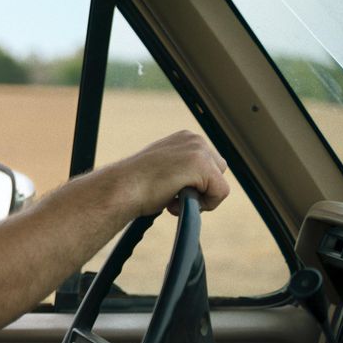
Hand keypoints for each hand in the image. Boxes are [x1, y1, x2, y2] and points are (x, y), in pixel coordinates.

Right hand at [106, 130, 229, 215]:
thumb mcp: (163, 168)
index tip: (171, 188)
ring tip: (173, 198)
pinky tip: (176, 200)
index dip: (194, 184)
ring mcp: (199, 150)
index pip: (209, 164)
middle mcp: (194, 139)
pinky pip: (220, 193)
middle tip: (172, 195)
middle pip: (219, 172)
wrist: (122, 188)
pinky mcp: (202, 165)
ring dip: (200, 198)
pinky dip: (203, 205)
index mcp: (185, 138)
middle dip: (201, 189)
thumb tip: (194, 183)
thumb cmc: (136, 184)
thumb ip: (181, 169)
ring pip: (220, 184)